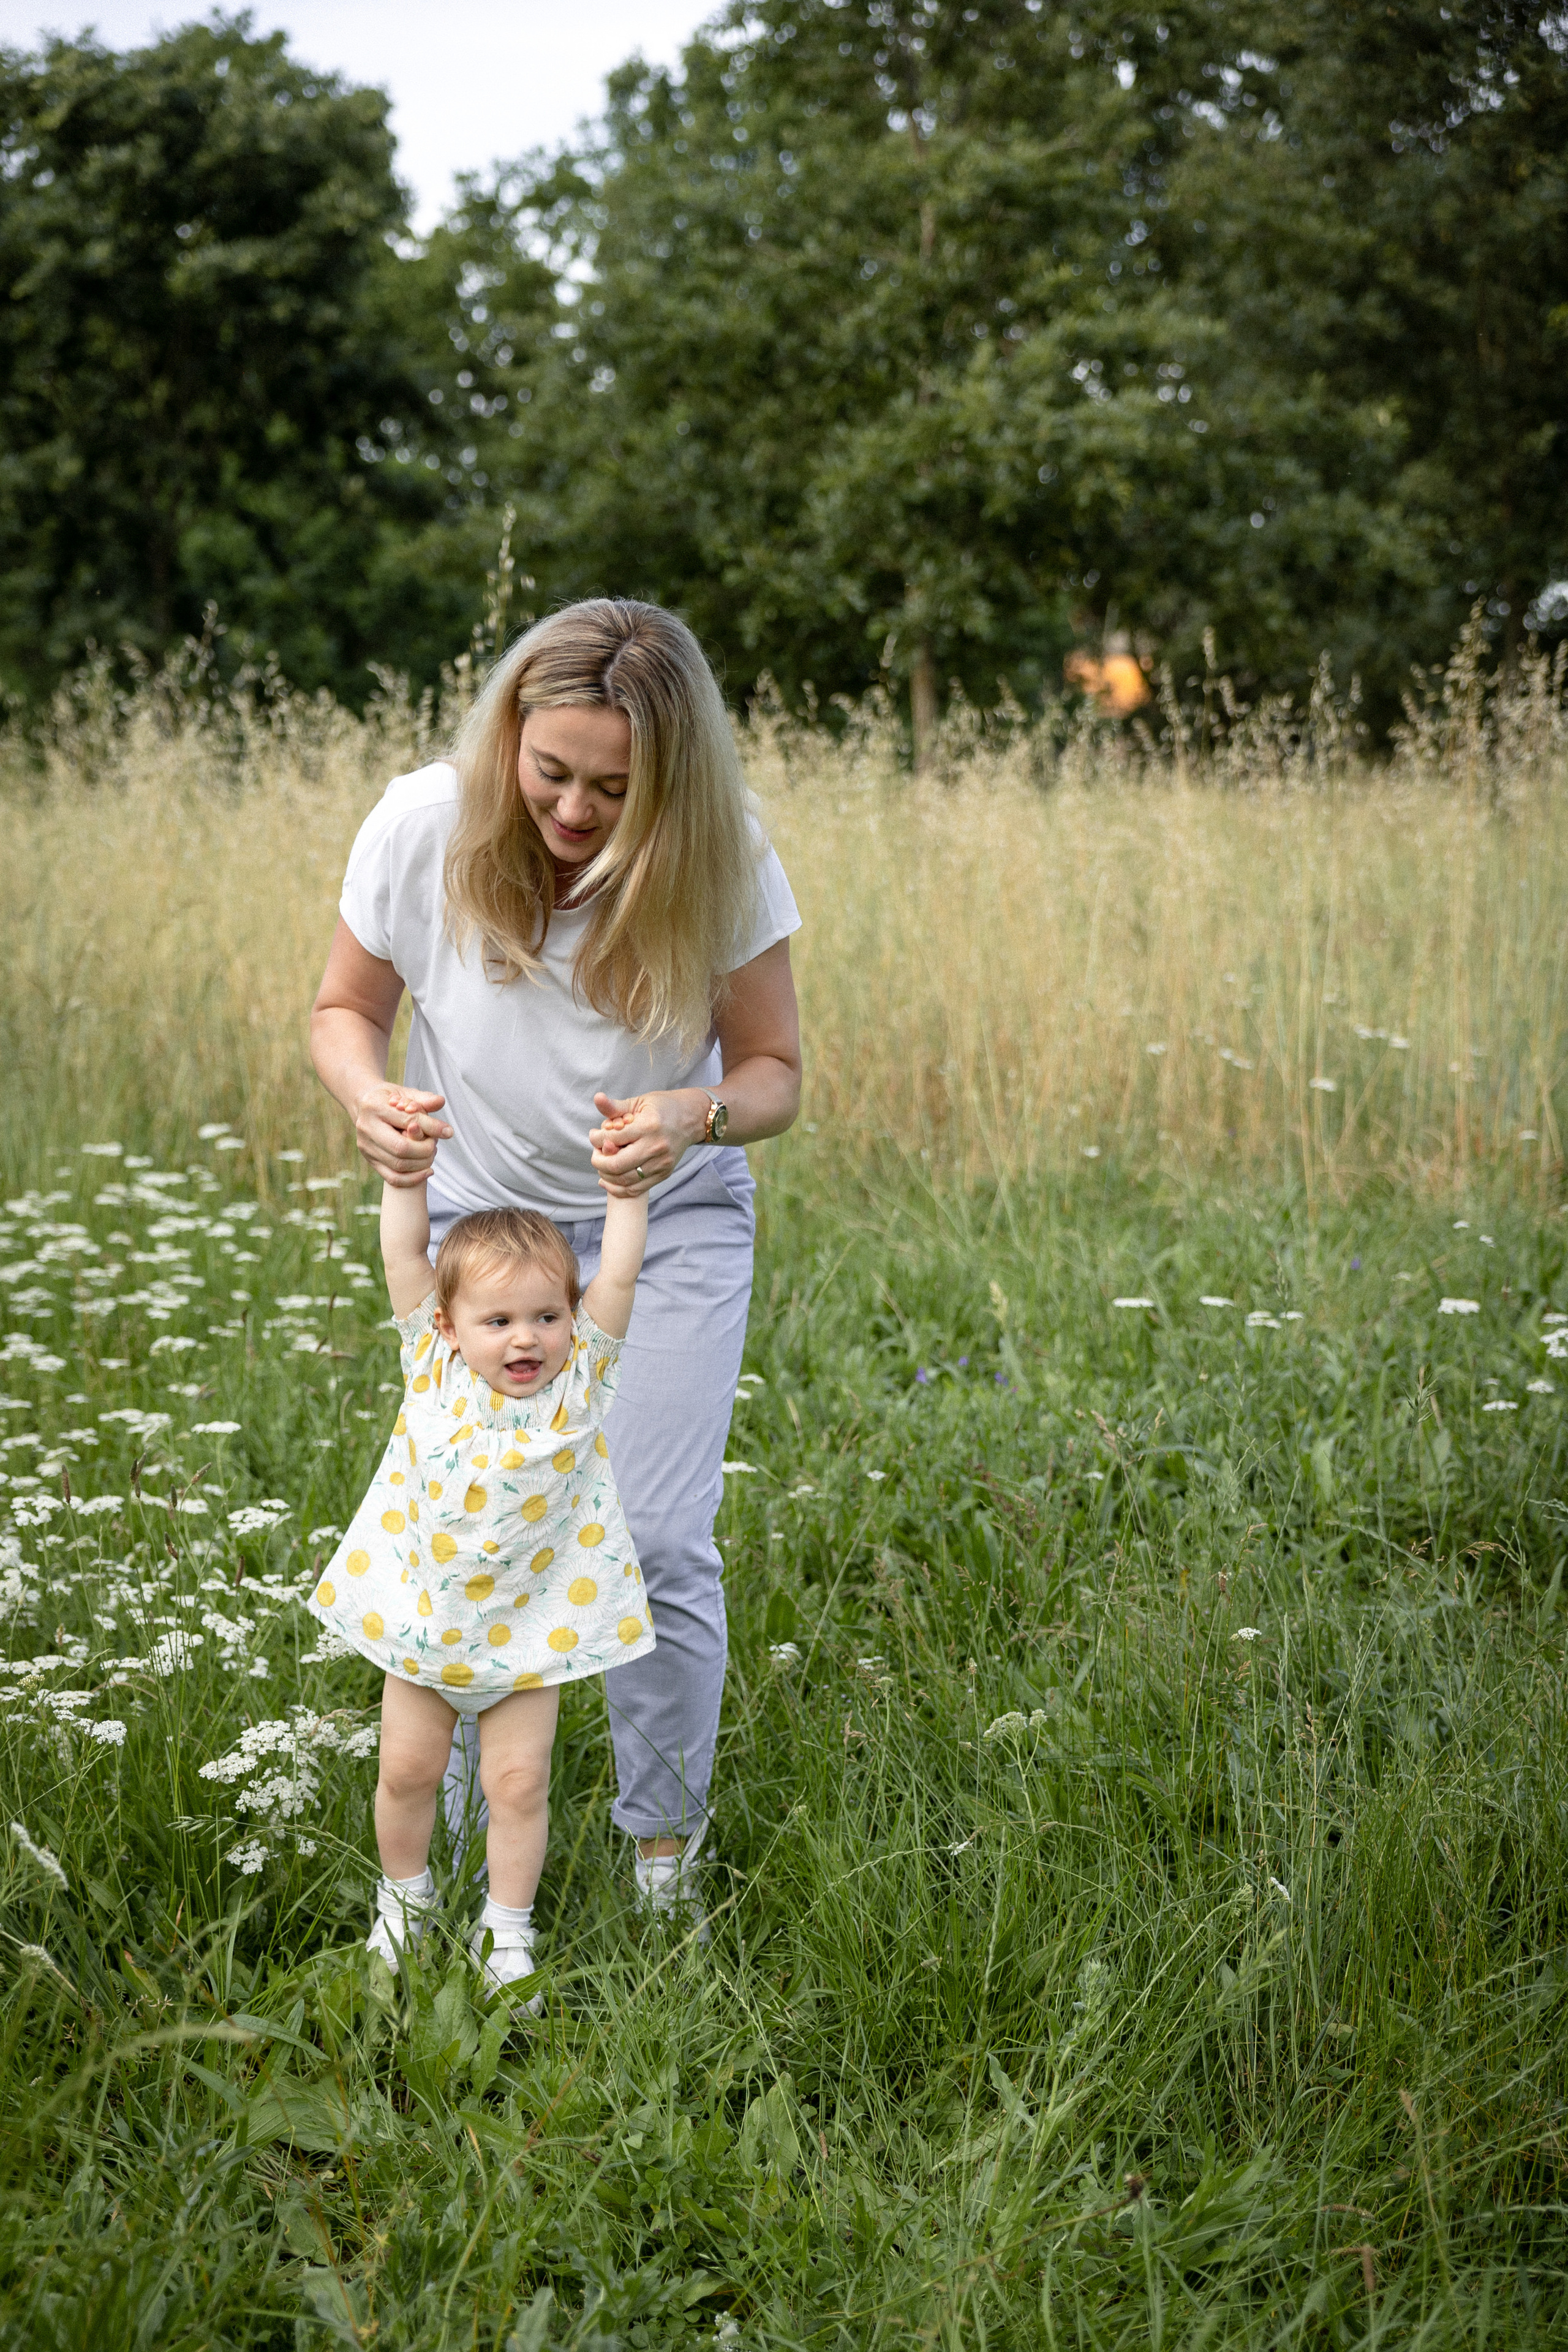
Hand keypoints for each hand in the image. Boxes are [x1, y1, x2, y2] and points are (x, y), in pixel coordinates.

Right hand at [354, 1081, 452, 1187]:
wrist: (364, 1105)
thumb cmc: (389, 1098)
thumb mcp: (404, 1092)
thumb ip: (423, 1099)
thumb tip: (440, 1102)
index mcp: (374, 1106)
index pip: (407, 1121)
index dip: (431, 1127)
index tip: (448, 1132)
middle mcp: (366, 1128)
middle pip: (400, 1148)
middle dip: (425, 1149)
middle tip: (434, 1144)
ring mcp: (366, 1147)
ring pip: (398, 1165)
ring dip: (421, 1163)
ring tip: (431, 1153)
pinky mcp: (370, 1160)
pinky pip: (393, 1178)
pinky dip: (413, 1178)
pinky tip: (427, 1171)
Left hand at [589, 1090, 706, 1197]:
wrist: (693, 1119)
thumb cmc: (663, 1107)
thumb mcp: (639, 1102)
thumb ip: (616, 1106)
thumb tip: (597, 1098)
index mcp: (648, 1126)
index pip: (612, 1139)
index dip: (596, 1138)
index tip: (594, 1135)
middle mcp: (656, 1147)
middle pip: (616, 1164)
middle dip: (598, 1161)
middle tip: (595, 1153)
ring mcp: (662, 1163)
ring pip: (624, 1180)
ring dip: (606, 1175)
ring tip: (602, 1165)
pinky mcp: (664, 1173)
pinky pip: (636, 1189)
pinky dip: (618, 1189)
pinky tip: (608, 1180)